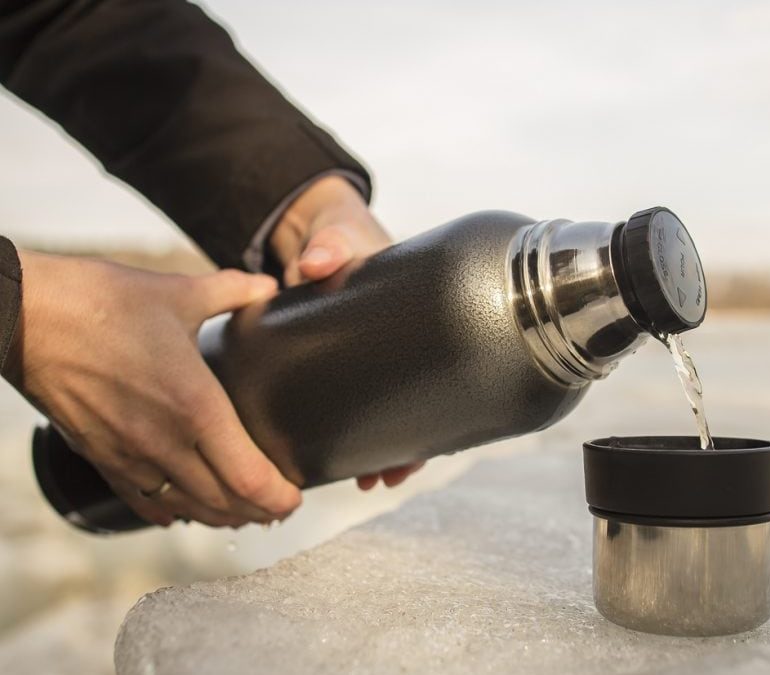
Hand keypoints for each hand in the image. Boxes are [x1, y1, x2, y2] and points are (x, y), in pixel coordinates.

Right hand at [2, 251, 301, 527]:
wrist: (24, 316)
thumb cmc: (101, 300)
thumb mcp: (180, 292)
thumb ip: (233, 292)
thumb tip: (269, 287)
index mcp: (196, 406)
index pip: (249, 477)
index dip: (279, 497)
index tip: (297, 496)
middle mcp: (165, 442)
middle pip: (225, 503)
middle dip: (260, 512)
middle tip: (280, 508)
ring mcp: (129, 456)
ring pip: (187, 509)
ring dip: (221, 517)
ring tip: (244, 514)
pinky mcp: (99, 457)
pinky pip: (142, 501)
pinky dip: (170, 512)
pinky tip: (181, 513)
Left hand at [268, 174, 424, 489]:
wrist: (318, 226)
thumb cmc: (342, 232)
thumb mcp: (338, 237)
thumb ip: (328, 246)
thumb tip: (315, 264)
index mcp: (411, 318)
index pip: (440, 372)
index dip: (439, 418)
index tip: (423, 450)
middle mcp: (396, 345)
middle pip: (418, 405)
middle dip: (407, 448)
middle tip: (389, 476)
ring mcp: (368, 355)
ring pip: (389, 411)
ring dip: (382, 448)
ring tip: (368, 479)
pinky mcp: (338, 357)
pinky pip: (354, 400)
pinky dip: (354, 430)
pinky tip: (342, 457)